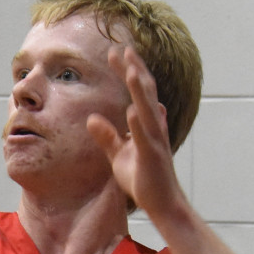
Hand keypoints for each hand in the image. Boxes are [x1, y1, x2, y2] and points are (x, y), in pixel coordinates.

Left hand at [85, 45, 182, 221]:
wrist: (162, 204)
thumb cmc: (143, 179)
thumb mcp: (119, 155)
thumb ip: (107, 136)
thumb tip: (91, 118)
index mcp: (146, 124)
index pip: (138, 91)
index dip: (129, 70)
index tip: (116, 51)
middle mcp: (154, 128)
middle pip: (145, 93)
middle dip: (134, 70)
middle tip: (122, 48)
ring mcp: (155, 141)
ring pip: (147, 110)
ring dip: (139, 90)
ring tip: (130, 70)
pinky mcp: (152, 158)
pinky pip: (145, 139)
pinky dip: (138, 125)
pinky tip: (131, 111)